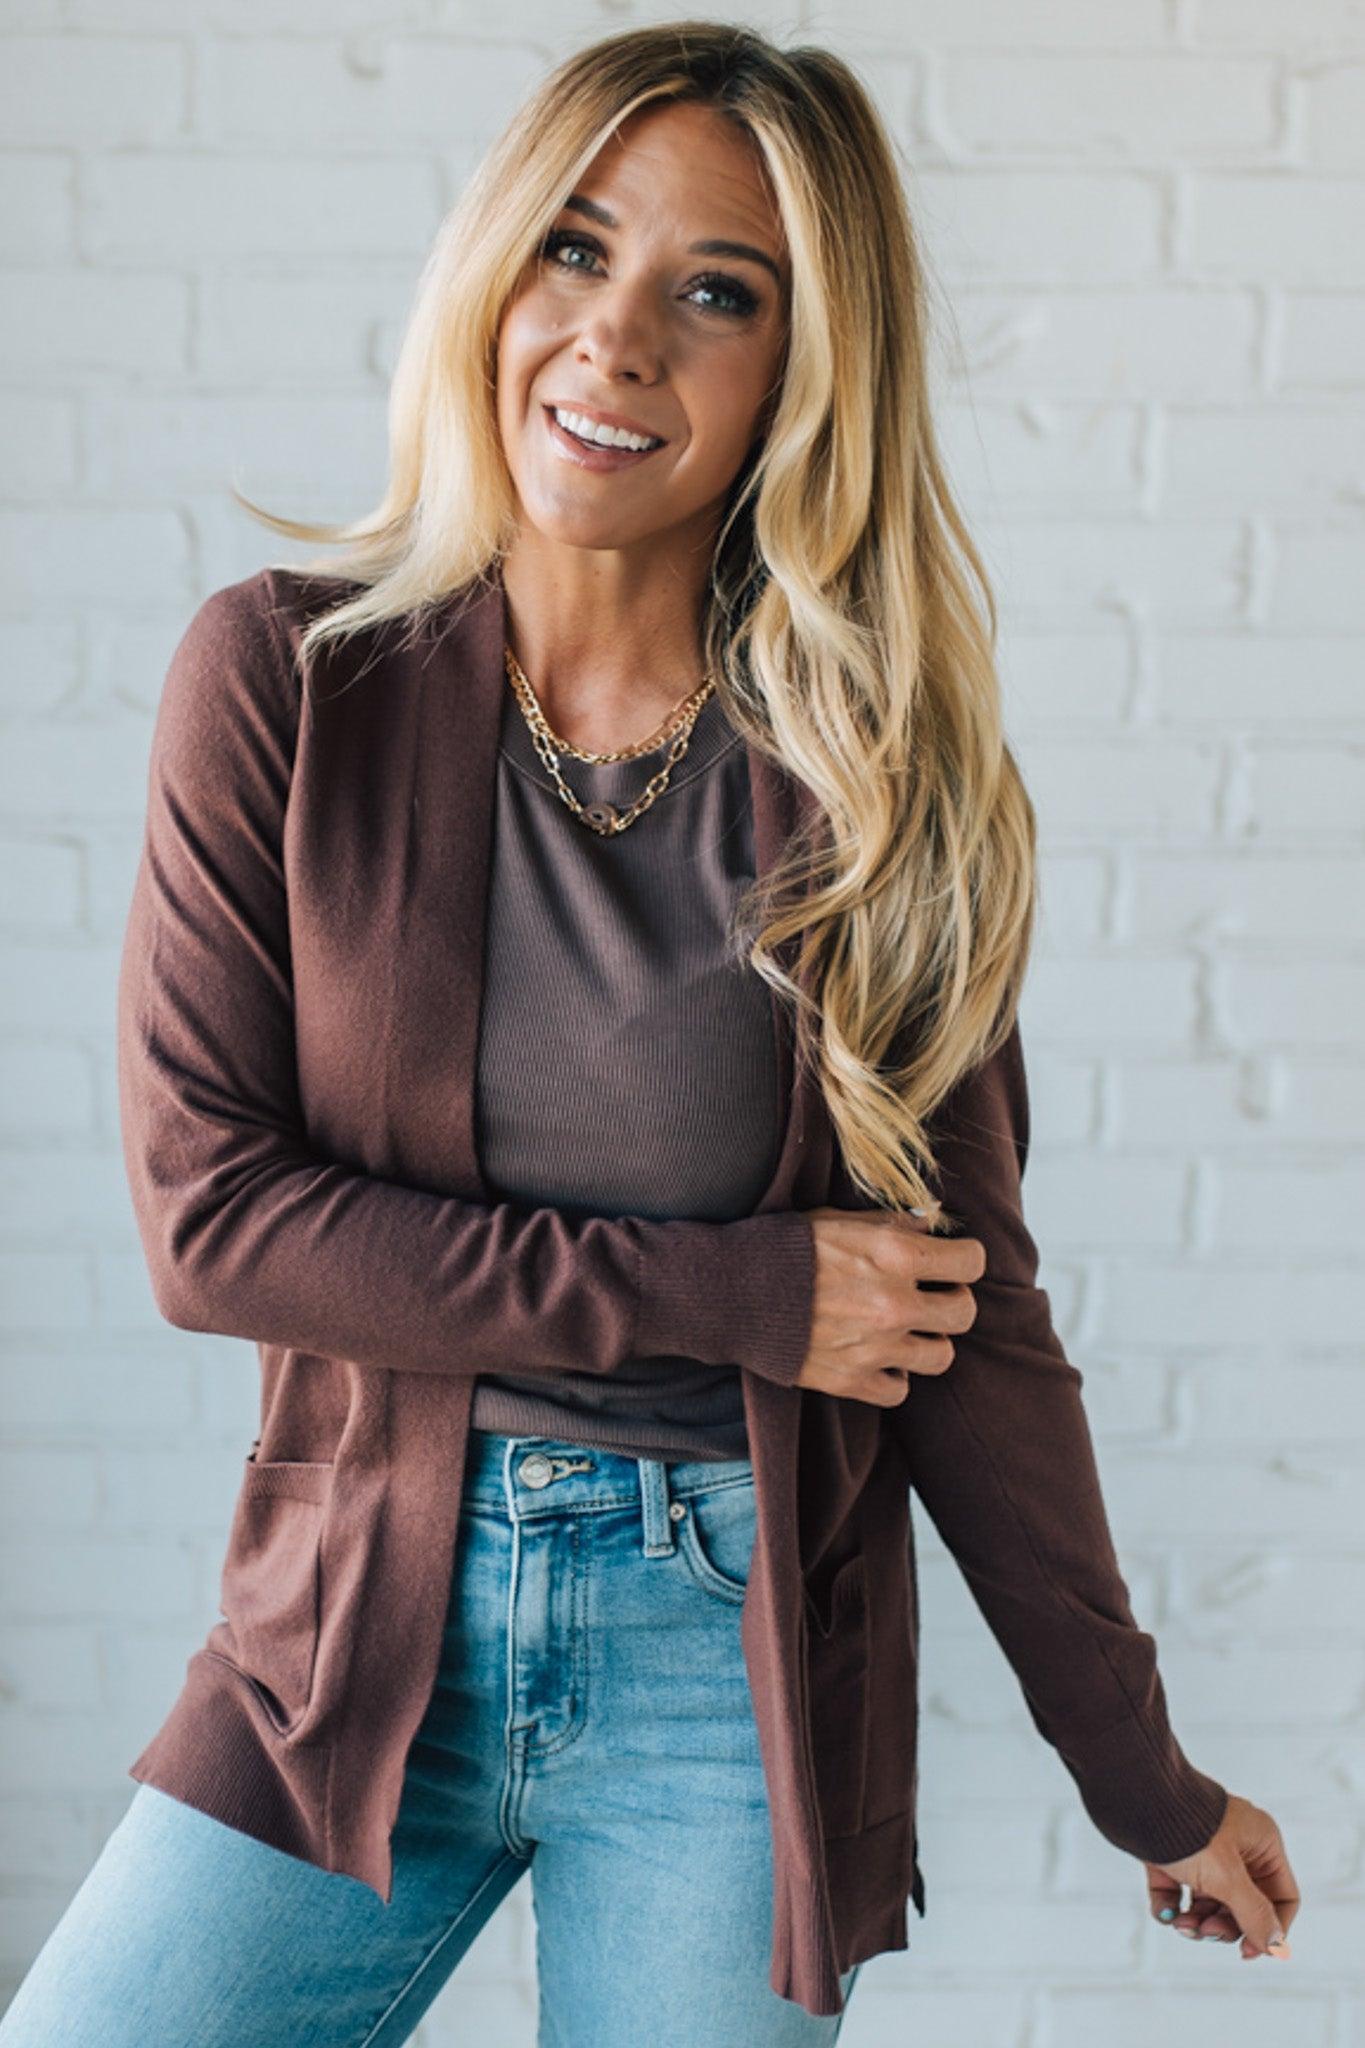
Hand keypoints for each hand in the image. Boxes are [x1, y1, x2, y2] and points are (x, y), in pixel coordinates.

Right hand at [793, 1206, 985, 1405]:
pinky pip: (900, 1390)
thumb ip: (893, 1222)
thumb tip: (933, 1222)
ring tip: (905, 1329)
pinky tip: (877, 1355)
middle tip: (931, 1295)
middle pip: (964, 1313)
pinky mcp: (852, 1380)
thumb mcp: (839, 1219)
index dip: (965, 1259)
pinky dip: (893, 1376)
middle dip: (953, 1300)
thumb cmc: (784, 1247)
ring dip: (928, 1341)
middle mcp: (894, 1303)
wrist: (731, 1293)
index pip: (971, 1262)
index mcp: (895, 1254)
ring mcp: (876, 1347)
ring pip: (941, 1356)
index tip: (951, 1261)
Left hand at [1145, 1792, 1299, 1960]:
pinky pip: (1177, 1894)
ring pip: (1209, 1903)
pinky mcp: (1171, 1856)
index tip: (1247, 1951)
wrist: (1134, 1799)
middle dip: (1223, 1925)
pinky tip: (1165, 1910)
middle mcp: (1236, 1846)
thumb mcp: (1227, 1877)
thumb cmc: (1187, 1830)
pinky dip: (1171, 1908)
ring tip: (1180, 1923)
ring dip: (1196, 1921)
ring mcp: (1203, 1852)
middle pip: (1243, 1906)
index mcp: (1261, 1843)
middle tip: (1205, 1931)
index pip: (1282, 1897)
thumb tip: (1278, 1949)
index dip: (1270, 1929)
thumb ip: (1254, 1915)